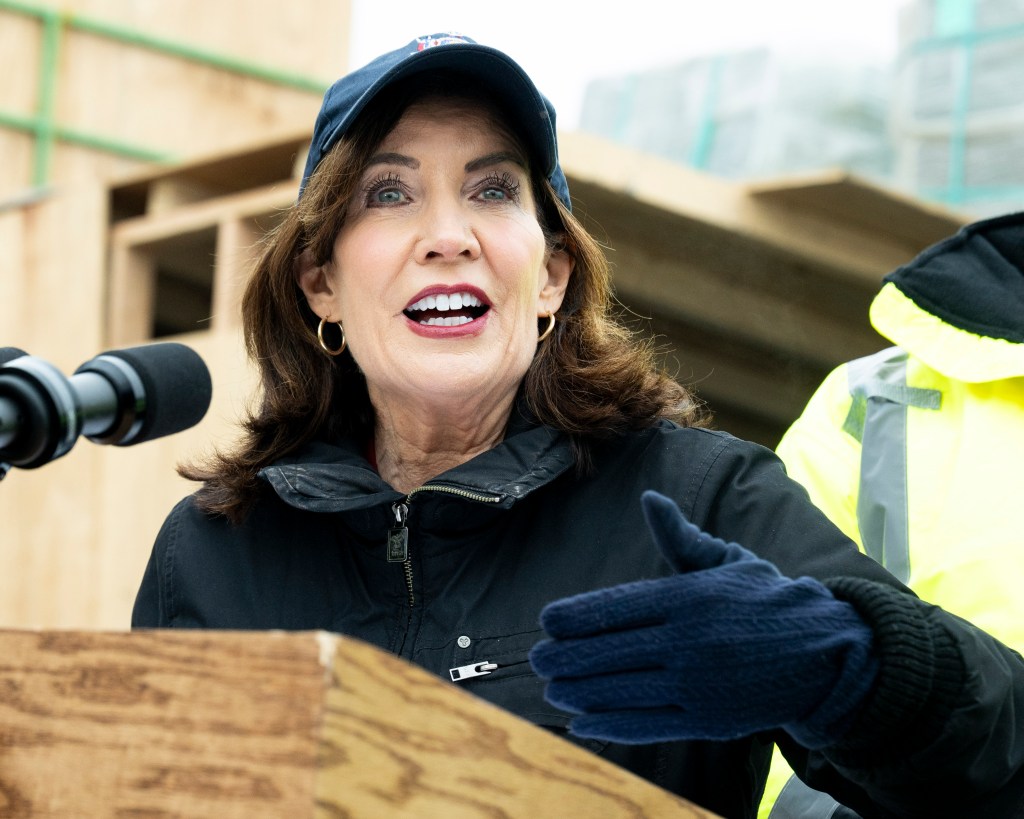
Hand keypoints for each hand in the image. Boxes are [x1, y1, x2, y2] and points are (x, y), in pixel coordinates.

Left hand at [529, 491, 878, 747]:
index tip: (546, 621)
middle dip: (568, 657)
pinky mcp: (707, 721)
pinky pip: (647, 725)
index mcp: (689, 598)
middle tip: (539, 659)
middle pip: (613, 652)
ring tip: (552, 689)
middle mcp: (689, 642)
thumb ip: (680, 537)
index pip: (619, 608)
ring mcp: (698, 685)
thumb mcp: (726, 560)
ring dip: (580, 692)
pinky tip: (582, 721)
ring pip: (623, 691)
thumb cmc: (763, 599)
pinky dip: (610, 725)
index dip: (578, 617)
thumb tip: (650, 500)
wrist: (823, 653)